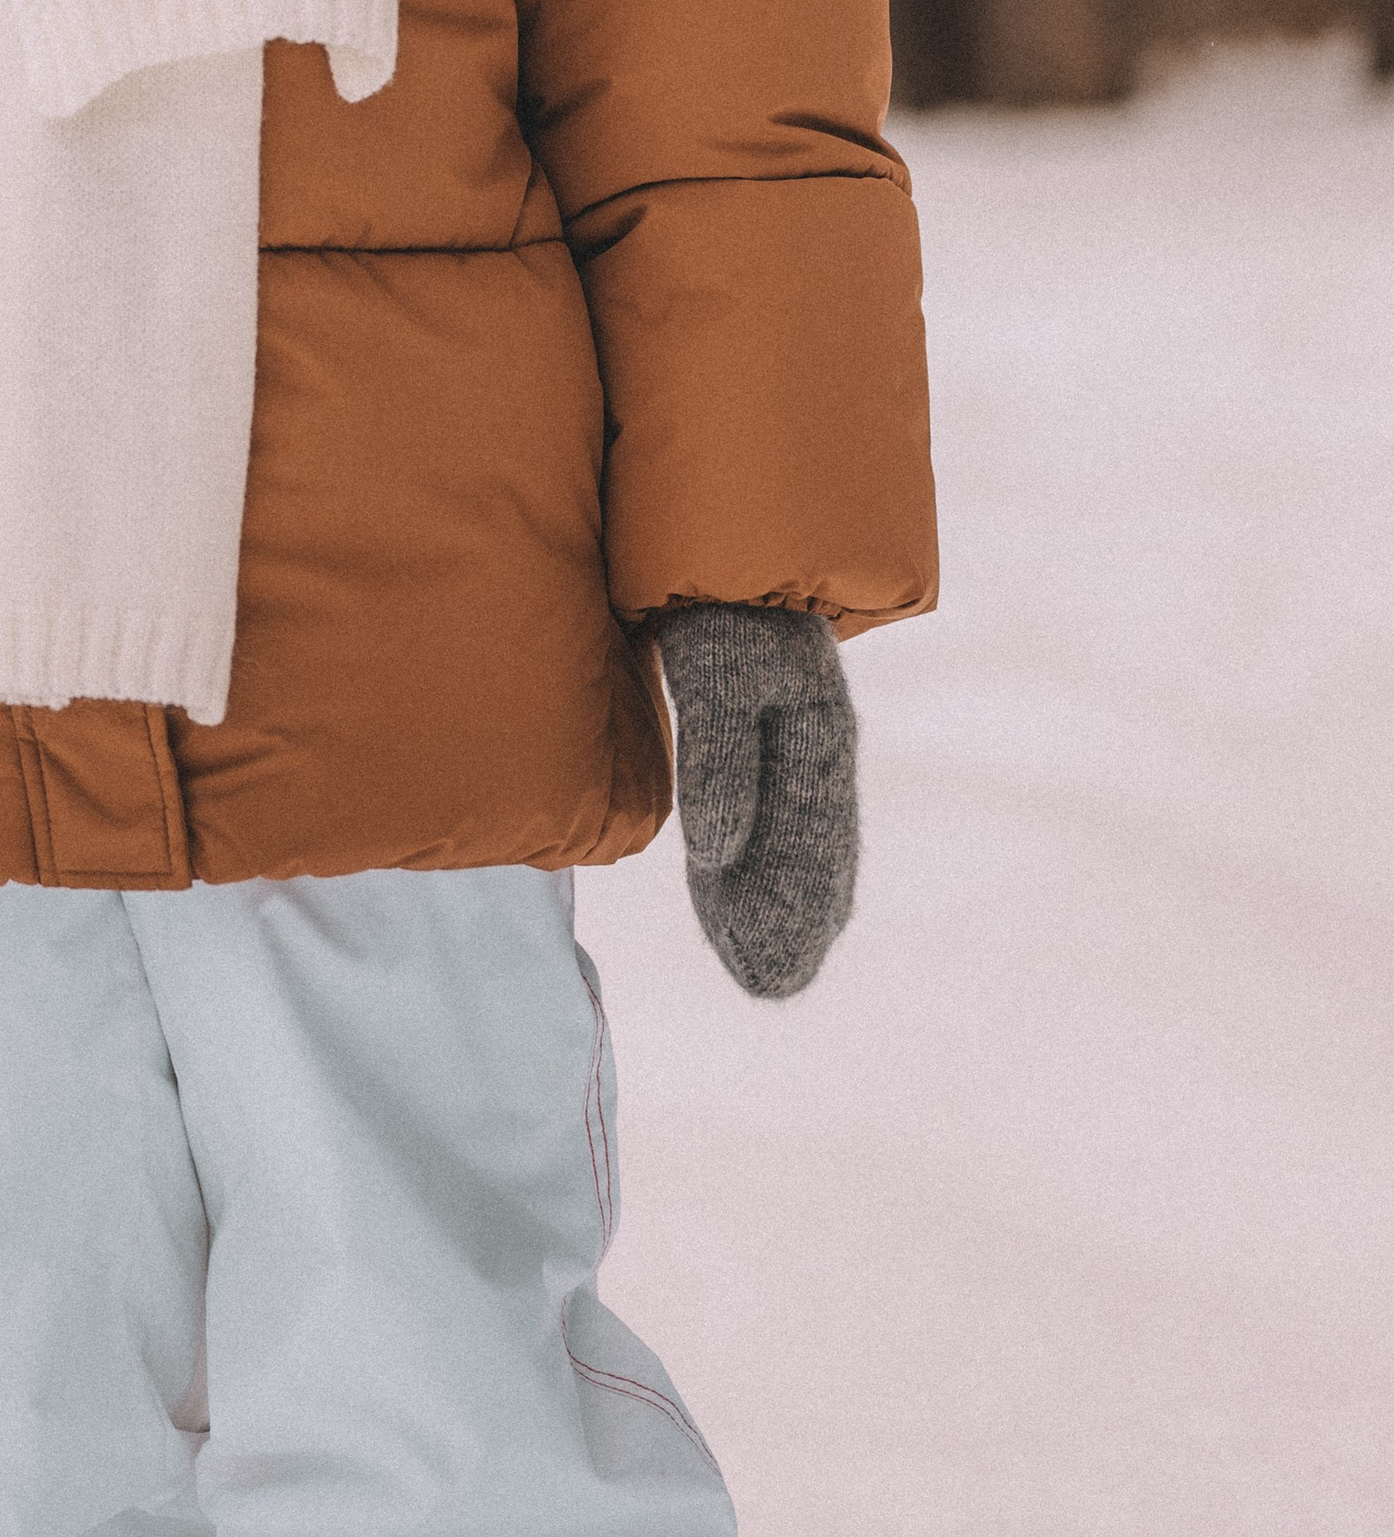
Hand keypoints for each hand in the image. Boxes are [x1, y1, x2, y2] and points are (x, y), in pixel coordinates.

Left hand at [656, 603, 857, 998]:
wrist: (717, 549)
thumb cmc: (716, 604)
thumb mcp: (717, 671)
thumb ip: (720, 755)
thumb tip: (716, 850)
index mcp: (820, 735)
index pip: (815, 843)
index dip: (795, 908)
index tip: (773, 971)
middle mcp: (817, 747)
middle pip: (814, 852)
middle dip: (794, 920)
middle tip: (771, 987)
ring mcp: (794, 745)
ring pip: (797, 843)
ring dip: (781, 905)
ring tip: (763, 971)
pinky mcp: (764, 741)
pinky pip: (770, 819)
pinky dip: (755, 868)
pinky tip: (738, 910)